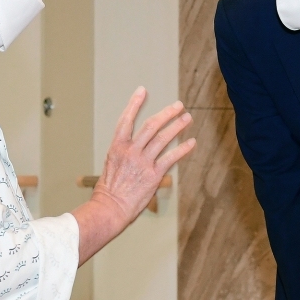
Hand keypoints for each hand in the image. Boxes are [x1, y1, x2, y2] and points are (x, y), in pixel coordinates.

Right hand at [73, 87, 194, 262]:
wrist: (109, 209)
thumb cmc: (108, 192)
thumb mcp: (111, 166)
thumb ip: (125, 155)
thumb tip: (137, 150)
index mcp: (117, 147)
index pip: (126, 120)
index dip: (135, 104)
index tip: (142, 90)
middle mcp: (131, 151)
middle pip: (151, 125)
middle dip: (166, 113)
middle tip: (178, 106)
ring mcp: (143, 162)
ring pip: (163, 138)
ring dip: (177, 126)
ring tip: (187, 118)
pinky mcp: (154, 175)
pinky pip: (171, 158)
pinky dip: (183, 149)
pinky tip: (191, 143)